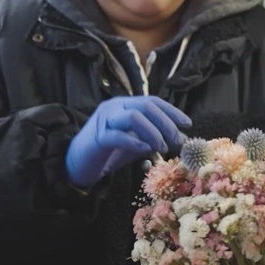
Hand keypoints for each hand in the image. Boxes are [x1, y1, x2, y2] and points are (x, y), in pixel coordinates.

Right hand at [65, 96, 190, 186]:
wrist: (77, 163)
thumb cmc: (109, 151)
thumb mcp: (136, 142)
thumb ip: (154, 138)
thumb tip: (180, 140)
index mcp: (124, 104)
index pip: (152, 101)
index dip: (172, 111)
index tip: (187, 124)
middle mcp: (114, 107)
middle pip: (146, 106)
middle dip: (166, 123)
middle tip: (176, 141)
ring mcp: (104, 121)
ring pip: (134, 116)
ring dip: (153, 132)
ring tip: (162, 148)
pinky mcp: (97, 138)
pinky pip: (118, 136)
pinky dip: (136, 143)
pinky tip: (147, 150)